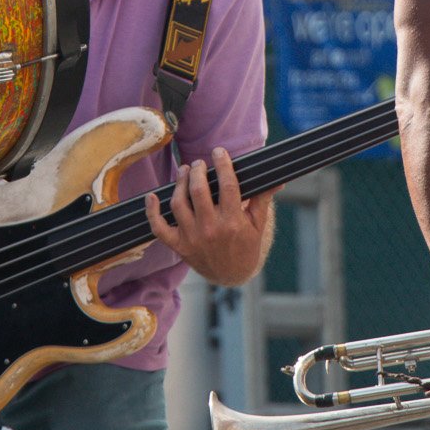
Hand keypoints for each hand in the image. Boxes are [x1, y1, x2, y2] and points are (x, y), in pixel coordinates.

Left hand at [146, 148, 272, 285]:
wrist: (232, 276)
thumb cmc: (246, 246)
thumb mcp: (258, 224)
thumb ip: (263, 199)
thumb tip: (278, 180)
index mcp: (233, 222)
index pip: (228, 185)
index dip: (222, 165)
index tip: (219, 152)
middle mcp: (210, 229)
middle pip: (199, 190)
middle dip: (198, 171)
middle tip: (199, 163)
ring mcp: (192, 238)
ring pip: (179, 203)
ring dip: (180, 183)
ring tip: (185, 171)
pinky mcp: (179, 246)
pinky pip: (159, 228)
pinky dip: (152, 212)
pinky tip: (152, 196)